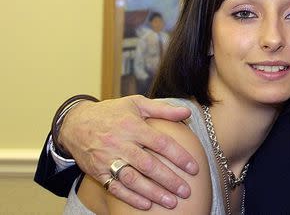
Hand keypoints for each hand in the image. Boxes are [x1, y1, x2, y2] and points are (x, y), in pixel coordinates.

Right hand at [58, 95, 197, 208]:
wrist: (75, 123)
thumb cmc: (111, 112)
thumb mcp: (136, 104)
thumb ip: (163, 109)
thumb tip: (187, 112)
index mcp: (132, 126)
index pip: (160, 143)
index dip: (179, 156)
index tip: (193, 168)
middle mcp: (120, 143)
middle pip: (148, 165)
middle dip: (169, 180)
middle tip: (186, 191)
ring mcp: (107, 159)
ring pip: (133, 180)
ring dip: (153, 193)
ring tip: (171, 202)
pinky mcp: (97, 172)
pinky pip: (115, 188)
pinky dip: (131, 198)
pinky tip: (147, 205)